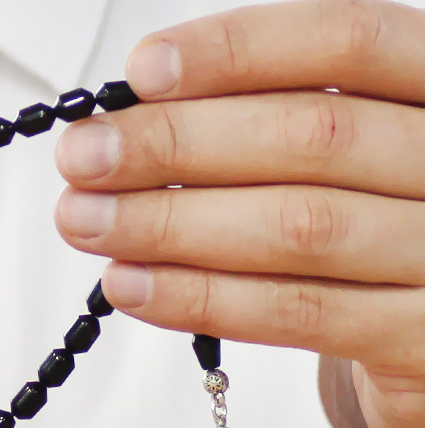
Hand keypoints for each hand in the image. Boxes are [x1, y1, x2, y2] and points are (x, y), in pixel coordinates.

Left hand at [54, 0, 424, 427]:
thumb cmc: (376, 231)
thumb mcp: (345, 159)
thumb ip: (267, 129)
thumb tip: (129, 132)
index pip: (345, 43)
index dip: (237, 52)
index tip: (141, 72)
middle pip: (310, 136)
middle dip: (176, 145)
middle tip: (80, 160)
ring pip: (298, 227)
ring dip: (172, 225)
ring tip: (85, 222)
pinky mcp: (417, 338)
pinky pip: (296, 314)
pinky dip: (203, 297)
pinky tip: (131, 286)